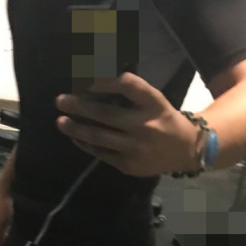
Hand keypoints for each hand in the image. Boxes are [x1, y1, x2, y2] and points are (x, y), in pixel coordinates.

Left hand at [55, 73, 201, 177]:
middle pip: (106, 114)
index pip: (127, 85)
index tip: (84, 79)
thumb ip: (128, 92)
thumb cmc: (162, 119)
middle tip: (60, 100)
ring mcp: (136, 148)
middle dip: (79, 106)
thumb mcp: (153, 100)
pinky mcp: (129, 165)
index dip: (103, 80)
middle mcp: (145, 125)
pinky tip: (75, 136)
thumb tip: (90, 82)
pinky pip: (101, 153)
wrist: (186, 150)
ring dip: (76, 128)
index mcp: (154, 103)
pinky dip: (85, 144)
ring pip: (100, 137)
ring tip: (60, 121)